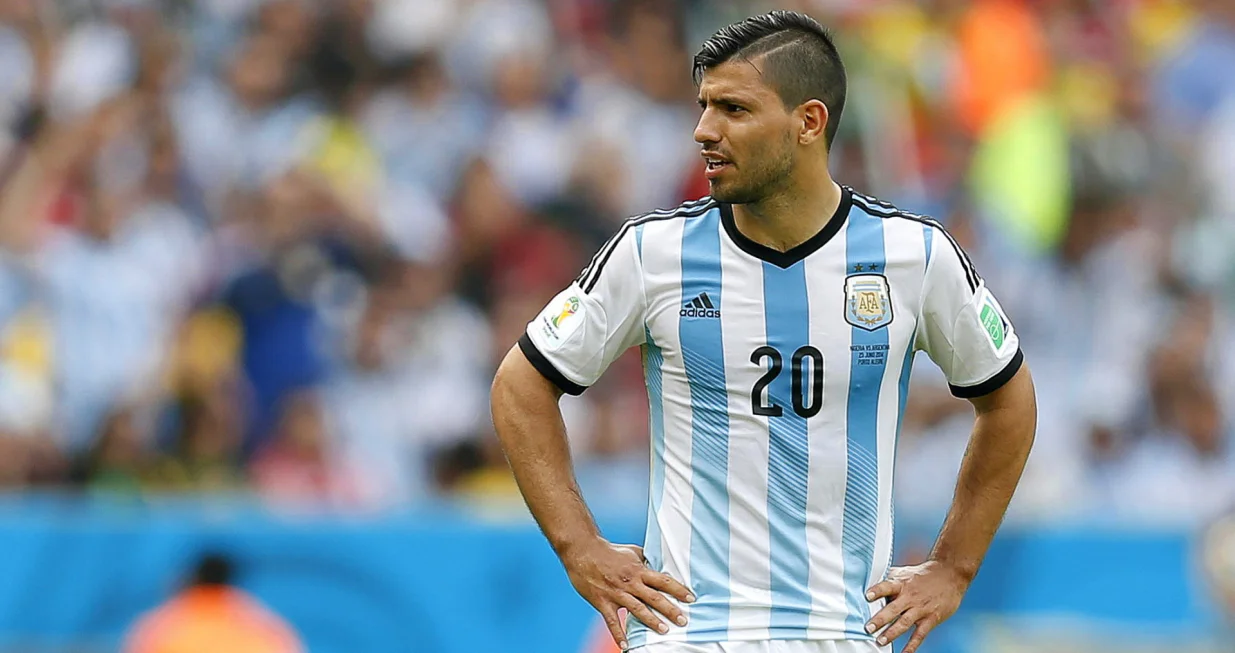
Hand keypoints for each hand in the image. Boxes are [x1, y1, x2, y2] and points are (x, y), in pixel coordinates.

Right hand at [561, 539, 694, 648]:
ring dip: (651, 621)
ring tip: (664, 631)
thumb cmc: (608, 550)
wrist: (583, 550)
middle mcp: (630, 582)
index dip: (678, 589)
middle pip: (654, 597)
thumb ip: (645, 559)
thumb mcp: (631, 551)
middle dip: (670, 610)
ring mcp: (616, 593)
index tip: (691, 598)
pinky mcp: (602, 601)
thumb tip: (659, 563)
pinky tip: (626, 646)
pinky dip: (619, 634)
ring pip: (637, 609)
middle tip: (683, 620)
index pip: (663, 581)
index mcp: (638, 570)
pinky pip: (612, 621)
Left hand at [864, 561, 968, 651]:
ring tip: (880, 641)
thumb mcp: (905, 572)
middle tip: (868, 628)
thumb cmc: (923, 575)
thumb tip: (870, 583)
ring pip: (904, 623)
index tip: (867, 596)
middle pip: (893, 609)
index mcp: (901, 583)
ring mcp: (921, 609)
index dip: (877, 591)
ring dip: (892, 633)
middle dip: (880, 619)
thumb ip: (889, 579)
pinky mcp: (931, 619)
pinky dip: (912, 645)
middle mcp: (910, 596)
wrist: (949, 575)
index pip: (887, 586)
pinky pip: (920, 634)